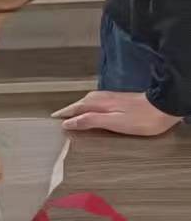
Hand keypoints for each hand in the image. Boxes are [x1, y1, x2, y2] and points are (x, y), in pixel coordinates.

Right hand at [53, 90, 179, 135]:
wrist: (166, 107)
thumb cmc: (141, 119)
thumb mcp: (113, 122)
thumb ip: (90, 121)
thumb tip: (68, 122)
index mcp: (100, 104)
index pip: (77, 108)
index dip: (65, 114)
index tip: (54, 118)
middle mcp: (105, 98)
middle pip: (82, 102)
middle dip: (70, 108)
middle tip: (60, 116)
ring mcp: (114, 98)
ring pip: (91, 101)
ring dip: (80, 106)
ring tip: (73, 113)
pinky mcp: (122, 99)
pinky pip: (99, 101)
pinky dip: (91, 105)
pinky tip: (94, 109)